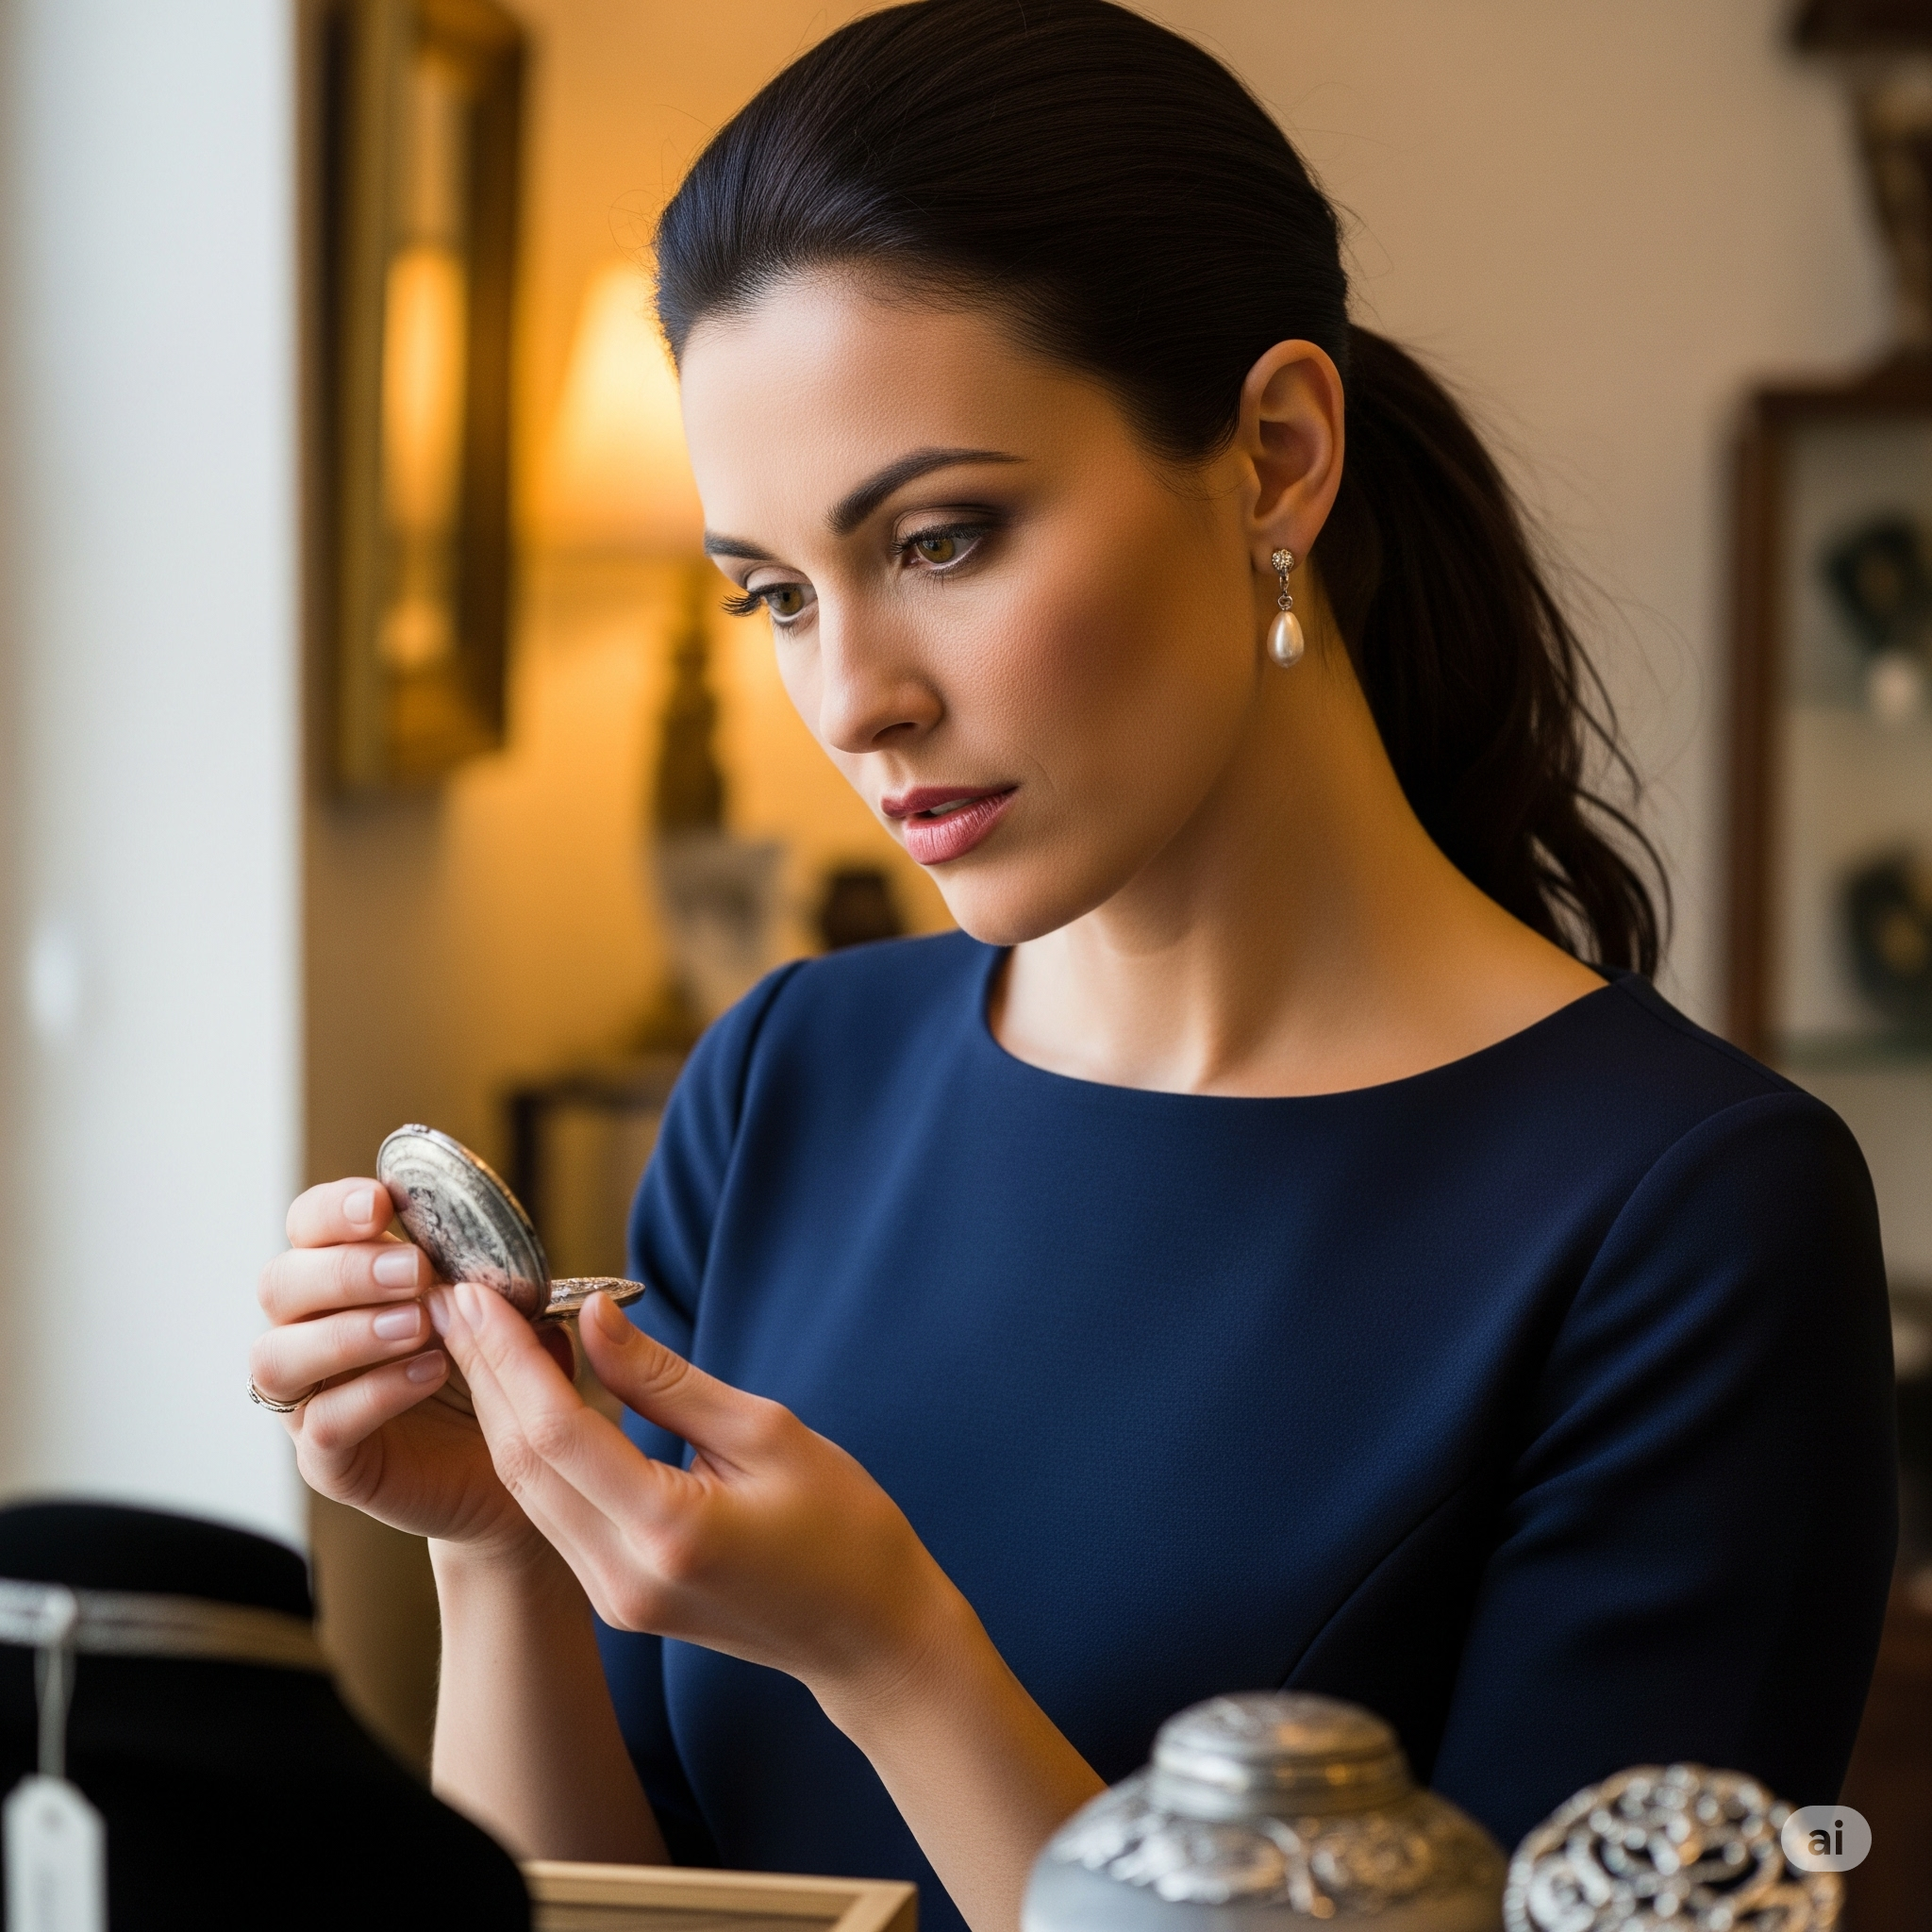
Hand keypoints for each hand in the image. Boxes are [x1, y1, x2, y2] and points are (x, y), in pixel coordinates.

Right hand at [253, 1179, 571, 1558]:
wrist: (521, 1466)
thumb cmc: (499, 1368)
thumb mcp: (507, 1311)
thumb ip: (494, 1280)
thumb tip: (497, 1259)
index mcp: (344, 1280)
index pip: (307, 1227)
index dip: (332, 1210)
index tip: (382, 1204)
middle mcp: (310, 1333)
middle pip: (278, 1284)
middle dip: (343, 1270)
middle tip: (415, 1273)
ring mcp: (310, 1400)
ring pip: (276, 1357)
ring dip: (346, 1333)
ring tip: (419, 1325)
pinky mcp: (330, 1460)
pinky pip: (324, 1425)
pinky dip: (374, 1394)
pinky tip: (429, 1373)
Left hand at [436, 1281, 962, 1711]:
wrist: (866, 1633)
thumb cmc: (842, 1527)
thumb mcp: (767, 1431)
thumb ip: (666, 1379)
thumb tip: (593, 1315)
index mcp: (669, 1530)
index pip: (557, 1432)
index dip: (510, 1357)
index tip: (481, 1293)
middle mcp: (623, 1575)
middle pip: (523, 1463)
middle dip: (485, 1374)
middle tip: (458, 1298)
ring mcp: (613, 1597)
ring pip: (527, 1490)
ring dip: (497, 1410)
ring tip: (478, 1334)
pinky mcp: (614, 1599)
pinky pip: (552, 1514)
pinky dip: (530, 1449)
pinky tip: (525, 1395)